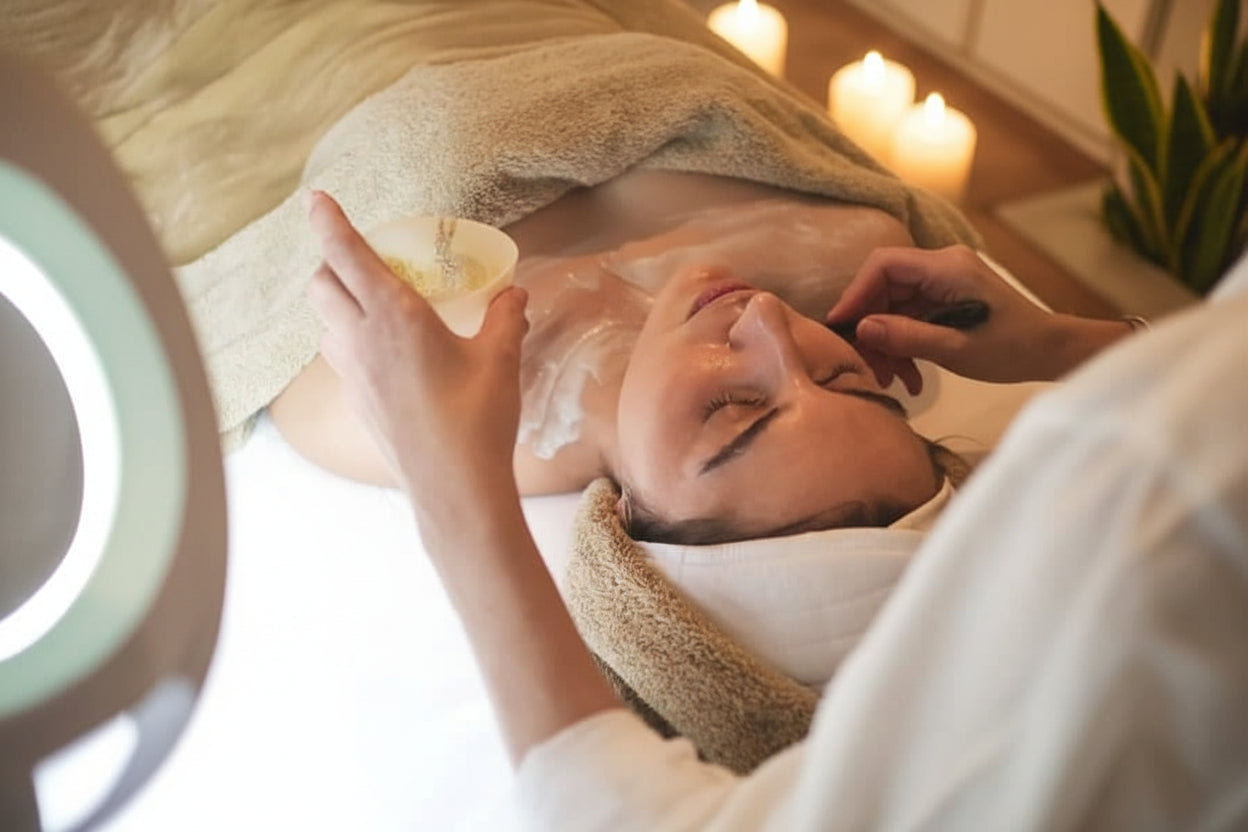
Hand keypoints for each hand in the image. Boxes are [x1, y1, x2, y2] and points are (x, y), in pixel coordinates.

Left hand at [304, 190, 529, 524]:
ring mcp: (353, 374)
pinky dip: (349, 338)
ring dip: (336, 302)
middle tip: (360, 257)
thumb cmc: (478, 419)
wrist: (453, 487)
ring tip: (371, 303)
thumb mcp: (501, 359)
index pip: (348, 255)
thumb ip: (504, 318)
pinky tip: (383, 352)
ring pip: (324, 322)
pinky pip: (339, 355)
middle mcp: (362, 340)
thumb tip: (513, 294)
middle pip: (321, 284)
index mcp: (394, 317)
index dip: (328, 221)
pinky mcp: (356, 402)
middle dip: (330, 261)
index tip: (314, 197)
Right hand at [826, 245, 1107, 386]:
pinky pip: (910, 317)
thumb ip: (907, 336)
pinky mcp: (945, 300)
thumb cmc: (1010, 348)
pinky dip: (904, 345)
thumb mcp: (956, 349)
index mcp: (946, 268)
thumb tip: (861, 328)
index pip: (884, 265)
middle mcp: (941, 267)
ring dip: (887, 344)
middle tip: (868, 367)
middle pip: (885, 288)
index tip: (840, 326)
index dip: (856, 293)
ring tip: (892, 381)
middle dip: (872, 329)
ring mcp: (943, 283)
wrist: (1050, 352)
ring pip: (894, 307)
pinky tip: (909, 377)